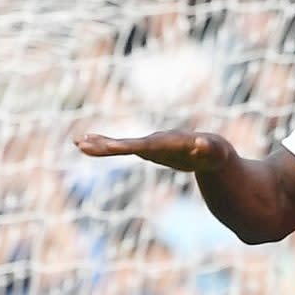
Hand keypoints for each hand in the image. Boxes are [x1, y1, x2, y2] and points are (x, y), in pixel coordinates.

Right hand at [74, 130, 233, 172]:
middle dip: (105, 144)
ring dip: (101, 144)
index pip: (142, 146)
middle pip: (127, 144)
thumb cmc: (215, 152)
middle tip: (80, 142)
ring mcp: (151, 145)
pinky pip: (125, 148)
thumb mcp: (215, 152)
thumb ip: (207, 148)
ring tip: (78, 142)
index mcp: (167, 142)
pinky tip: (94, 145)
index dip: (124, 146)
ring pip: (123, 145)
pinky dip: (109, 147)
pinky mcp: (150, 150)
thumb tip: (201, 143)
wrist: (214, 151)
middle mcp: (156, 141)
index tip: (106, 146)